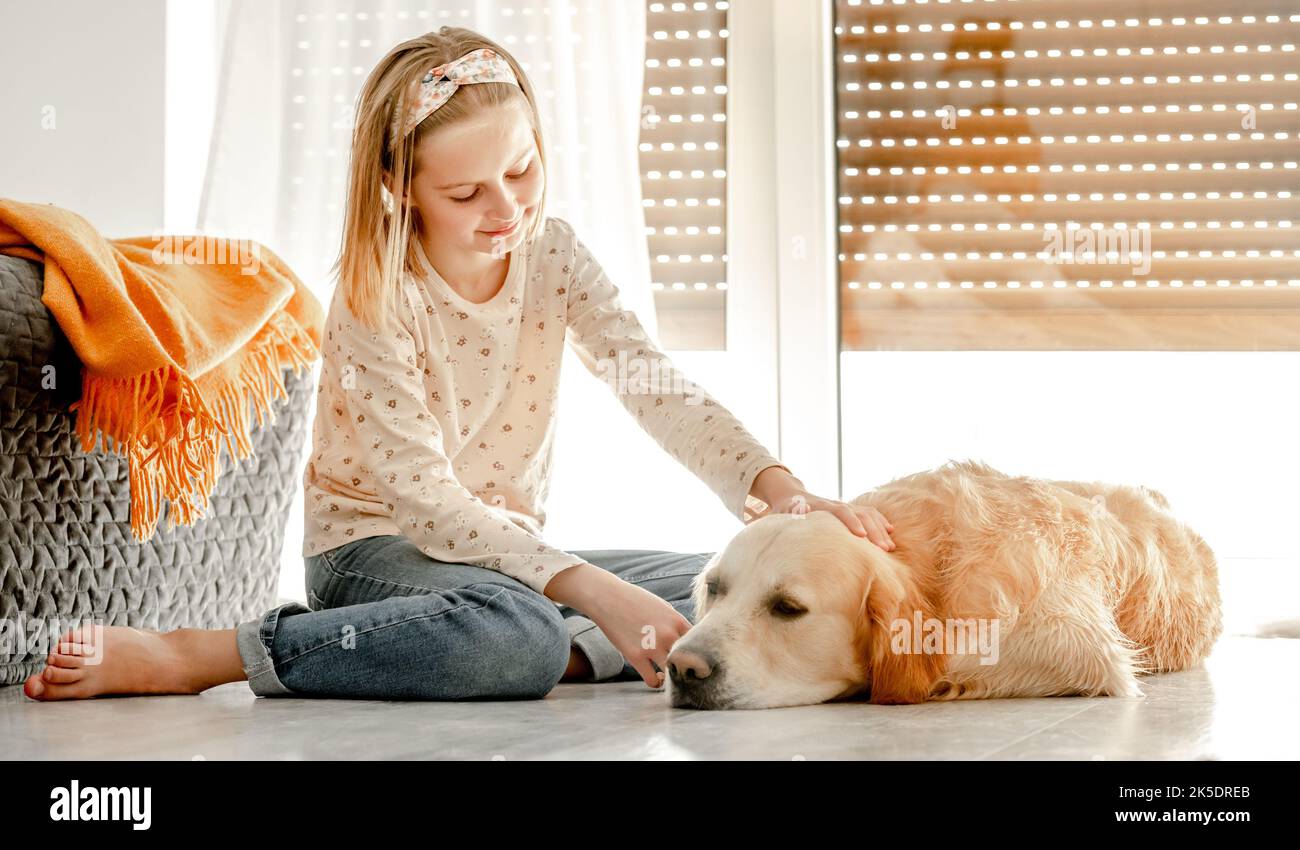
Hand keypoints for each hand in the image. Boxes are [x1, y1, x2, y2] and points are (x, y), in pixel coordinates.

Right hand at [584, 576, 692, 688]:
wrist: (608, 597)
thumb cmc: (636, 601)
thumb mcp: (662, 607)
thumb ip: (676, 625)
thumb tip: (688, 641)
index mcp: (677, 620)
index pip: (700, 645)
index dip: (700, 655)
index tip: (697, 660)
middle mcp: (668, 634)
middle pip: (689, 661)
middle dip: (691, 669)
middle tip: (689, 674)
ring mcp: (652, 646)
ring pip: (673, 673)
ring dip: (673, 678)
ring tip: (671, 676)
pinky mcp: (635, 656)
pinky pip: (652, 680)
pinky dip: (656, 682)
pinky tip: (656, 677)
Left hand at [752, 491, 895, 551]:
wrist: (789, 495)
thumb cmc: (784, 510)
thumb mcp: (782, 515)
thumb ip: (788, 518)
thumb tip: (791, 521)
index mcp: (820, 506)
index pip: (839, 511)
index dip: (850, 522)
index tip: (861, 536)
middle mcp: (835, 504)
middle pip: (859, 514)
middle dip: (873, 531)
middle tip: (885, 549)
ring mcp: (843, 506)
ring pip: (867, 513)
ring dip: (880, 529)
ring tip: (890, 547)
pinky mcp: (848, 510)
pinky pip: (868, 512)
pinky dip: (880, 521)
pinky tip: (890, 532)